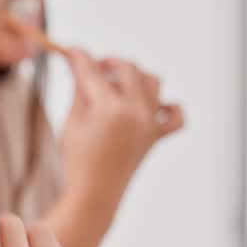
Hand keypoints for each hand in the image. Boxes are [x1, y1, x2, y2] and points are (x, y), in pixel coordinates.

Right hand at [59, 49, 183, 203]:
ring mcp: (150, 125)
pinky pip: (174, 115)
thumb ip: (79, 87)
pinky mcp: (156, 137)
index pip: (94, 73)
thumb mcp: (72, 120)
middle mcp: (137, 113)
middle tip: (92, 68)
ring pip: (152, 82)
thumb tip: (78, 62)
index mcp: (111, 109)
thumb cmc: (77, 161)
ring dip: (135, 77)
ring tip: (115, 85)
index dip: (80, 58)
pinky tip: (148, 106)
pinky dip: (166, 105)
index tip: (72, 49)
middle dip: (109, 64)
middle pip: (129, 70)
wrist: (94, 196)